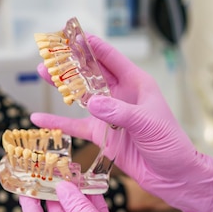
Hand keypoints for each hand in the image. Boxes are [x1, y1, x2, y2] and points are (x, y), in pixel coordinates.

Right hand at [32, 34, 212, 211]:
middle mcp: (120, 95)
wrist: (173, 176)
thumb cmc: (170, 144)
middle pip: (91, 74)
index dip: (93, 46)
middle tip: (51, 52)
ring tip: (42, 72)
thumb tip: (93, 102)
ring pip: (80, 95)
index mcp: (136, 84)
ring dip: (62, 85)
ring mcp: (108, 114)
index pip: (111, 59)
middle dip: (71, 62)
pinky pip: (74, 125)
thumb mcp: (148, 124)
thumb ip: (120, 112)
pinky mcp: (100, 133)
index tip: (74, 35)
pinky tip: (39, 118)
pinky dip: (57, 122)